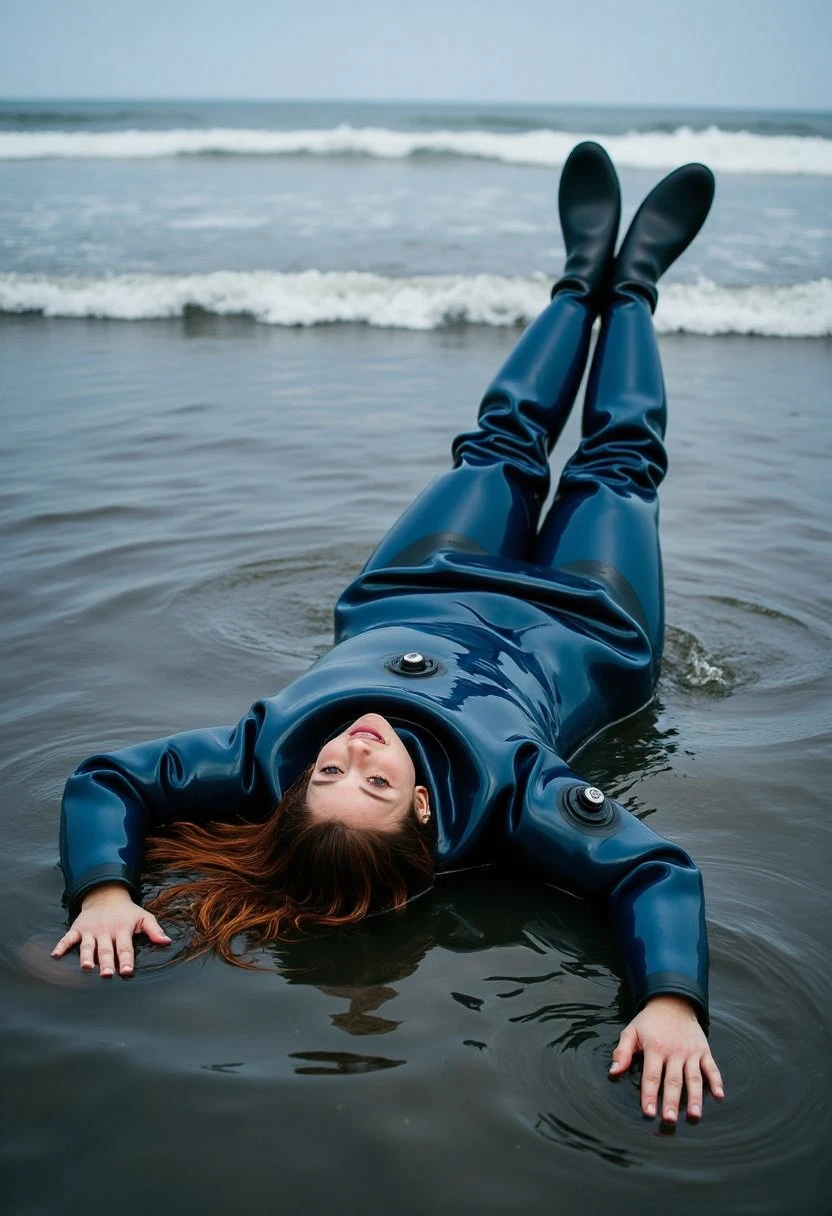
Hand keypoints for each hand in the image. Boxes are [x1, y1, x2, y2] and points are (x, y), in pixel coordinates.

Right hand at [51, 882, 171, 976]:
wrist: (106, 895)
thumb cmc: (127, 912)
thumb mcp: (144, 917)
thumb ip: (154, 930)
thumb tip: (167, 942)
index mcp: (122, 929)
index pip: (125, 947)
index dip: (126, 959)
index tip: (127, 971)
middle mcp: (106, 930)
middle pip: (106, 949)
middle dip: (106, 962)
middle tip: (106, 975)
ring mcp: (90, 930)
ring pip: (88, 945)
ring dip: (86, 956)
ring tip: (86, 967)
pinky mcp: (77, 928)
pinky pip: (68, 938)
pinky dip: (61, 946)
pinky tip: (55, 956)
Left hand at [609, 994, 724, 1121]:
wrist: (673, 1002)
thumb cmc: (649, 1021)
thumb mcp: (631, 1031)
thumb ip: (622, 1051)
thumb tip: (613, 1071)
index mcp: (655, 1048)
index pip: (651, 1076)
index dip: (649, 1095)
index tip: (649, 1113)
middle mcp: (674, 1052)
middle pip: (673, 1080)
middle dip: (671, 1101)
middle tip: (670, 1120)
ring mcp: (691, 1052)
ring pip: (694, 1078)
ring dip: (695, 1097)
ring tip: (694, 1115)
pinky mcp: (704, 1050)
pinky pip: (712, 1067)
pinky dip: (717, 1081)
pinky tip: (720, 1096)